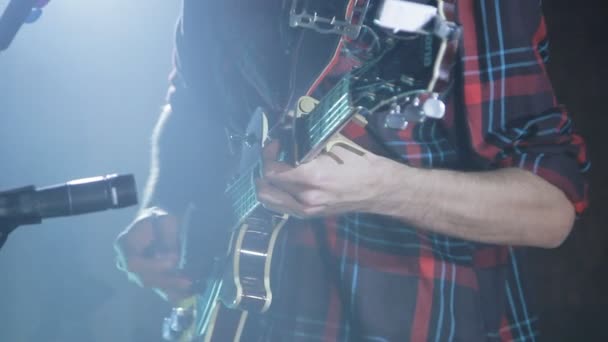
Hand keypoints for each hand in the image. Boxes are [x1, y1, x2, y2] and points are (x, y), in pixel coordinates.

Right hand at [114, 207, 192, 303]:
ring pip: (154, 285)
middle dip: (167, 281)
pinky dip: (174, 291)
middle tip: (188, 281)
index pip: (133, 263)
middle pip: (144, 278)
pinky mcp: (149, 277)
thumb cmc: (160, 218)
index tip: (174, 260)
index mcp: (124, 245)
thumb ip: (167, 237)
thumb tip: (170, 257)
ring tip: (191, 289)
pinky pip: (160, 287)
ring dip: (173, 289)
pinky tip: (188, 294)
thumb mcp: (165, 220)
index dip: (153, 266)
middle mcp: (125, 262)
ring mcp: (136, 272)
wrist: (158, 222)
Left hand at [256, 141, 389, 217]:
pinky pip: (282, 207)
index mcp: (310, 177)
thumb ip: (306, 139)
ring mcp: (307, 209)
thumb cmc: (359, 162)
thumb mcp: (331, 144)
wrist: (378, 188)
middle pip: (266, 188)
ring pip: (270, 201)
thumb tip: (287, 125)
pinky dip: (277, 195)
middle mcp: (305, 197)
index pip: (272, 171)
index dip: (268, 155)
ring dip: (267, 185)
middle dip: (264, 170)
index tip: (275, 144)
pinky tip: (284, 183)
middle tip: (272, 157)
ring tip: (275, 171)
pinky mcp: (311, 215)